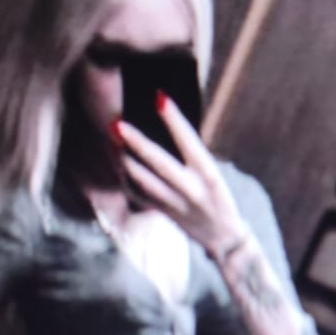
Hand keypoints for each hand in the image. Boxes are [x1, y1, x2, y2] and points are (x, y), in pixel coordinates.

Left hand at [114, 95, 245, 255]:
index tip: (159, 97)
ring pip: (143, 181)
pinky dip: (126, 177)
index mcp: (208, 174)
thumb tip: (164, 127)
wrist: (224, 237)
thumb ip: (191, 155)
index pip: (189, 141)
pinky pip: (138, 194)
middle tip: (117, 124)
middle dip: (136, 142)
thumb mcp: (212, 173)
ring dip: (124, 160)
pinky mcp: (163, 213)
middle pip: (159, 163)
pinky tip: (116, 162)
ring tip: (111, 140)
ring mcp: (175, 204)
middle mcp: (191, 189)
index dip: (174, 119)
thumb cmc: (219, 196)